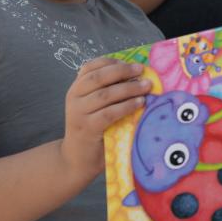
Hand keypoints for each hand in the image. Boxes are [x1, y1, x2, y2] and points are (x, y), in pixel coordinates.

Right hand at [59, 58, 150, 184]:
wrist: (78, 158)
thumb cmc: (93, 130)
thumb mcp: (95, 107)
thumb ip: (108, 91)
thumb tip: (136, 76)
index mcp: (76, 89)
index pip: (89, 67)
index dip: (110, 62)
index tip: (130, 62)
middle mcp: (74, 98)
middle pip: (99, 77)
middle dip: (122, 71)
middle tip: (142, 70)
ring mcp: (79, 113)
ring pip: (106, 94)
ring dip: (129, 88)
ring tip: (146, 86)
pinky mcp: (88, 128)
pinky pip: (109, 113)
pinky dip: (126, 106)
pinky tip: (139, 103)